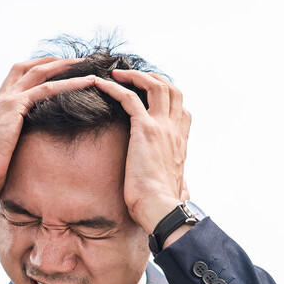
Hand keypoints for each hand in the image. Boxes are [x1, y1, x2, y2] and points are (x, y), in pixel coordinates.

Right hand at [0, 57, 99, 211]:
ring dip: (66, 67)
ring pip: (40, 73)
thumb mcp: (0, 153)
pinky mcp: (14, 107)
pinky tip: (87, 83)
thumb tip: (22, 157)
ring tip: (88, 65)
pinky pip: (46, 89)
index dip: (38, 70)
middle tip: (78, 61)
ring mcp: (7, 100)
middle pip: (28, 67)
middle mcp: (1, 98)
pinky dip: (69, 83)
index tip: (58, 70)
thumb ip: (12, 146)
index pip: (17, 77)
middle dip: (54, 61)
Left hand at [91, 69, 192, 234]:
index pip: (181, 108)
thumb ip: (180, 180)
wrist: (161, 208)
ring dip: (135, 75)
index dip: (167, 95)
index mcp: (181, 141)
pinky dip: (113, 87)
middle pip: (172, 89)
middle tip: (133, 77)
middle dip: (153, 77)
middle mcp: (175, 130)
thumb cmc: (163, 204)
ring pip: (155, 85)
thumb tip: (184, 191)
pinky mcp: (145, 129)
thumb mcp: (177, 186)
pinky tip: (99, 84)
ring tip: (116, 74)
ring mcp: (162, 127)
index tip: (149, 93)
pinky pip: (128, 98)